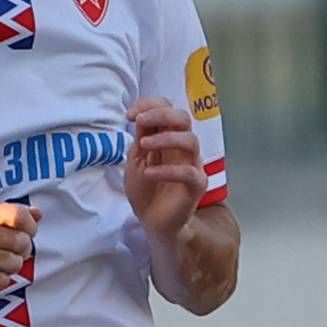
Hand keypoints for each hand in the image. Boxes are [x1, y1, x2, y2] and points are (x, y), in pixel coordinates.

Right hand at [0, 202, 37, 293]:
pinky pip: (3, 279)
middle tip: (4, 253)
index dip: (30, 228)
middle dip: (20, 252)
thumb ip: (12, 216)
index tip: (25, 234)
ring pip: (15, 263)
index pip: (20, 216)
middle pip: (23, 243)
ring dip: (9, 268)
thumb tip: (38, 214)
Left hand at [126, 97, 203, 240]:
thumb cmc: (146, 189)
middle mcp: (183, 148)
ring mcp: (192, 166)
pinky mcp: (196, 186)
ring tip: (144, 146)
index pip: (169, 109)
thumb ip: (141, 138)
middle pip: (184, 118)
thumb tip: (141, 116)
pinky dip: (168, 170)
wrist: (152, 221)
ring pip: (191, 141)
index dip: (151, 105)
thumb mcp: (136, 159)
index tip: (130, 114)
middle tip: (140, 121)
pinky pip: (189, 172)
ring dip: (165, 138)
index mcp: (169, 138)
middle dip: (161, 114)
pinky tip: (149, 173)